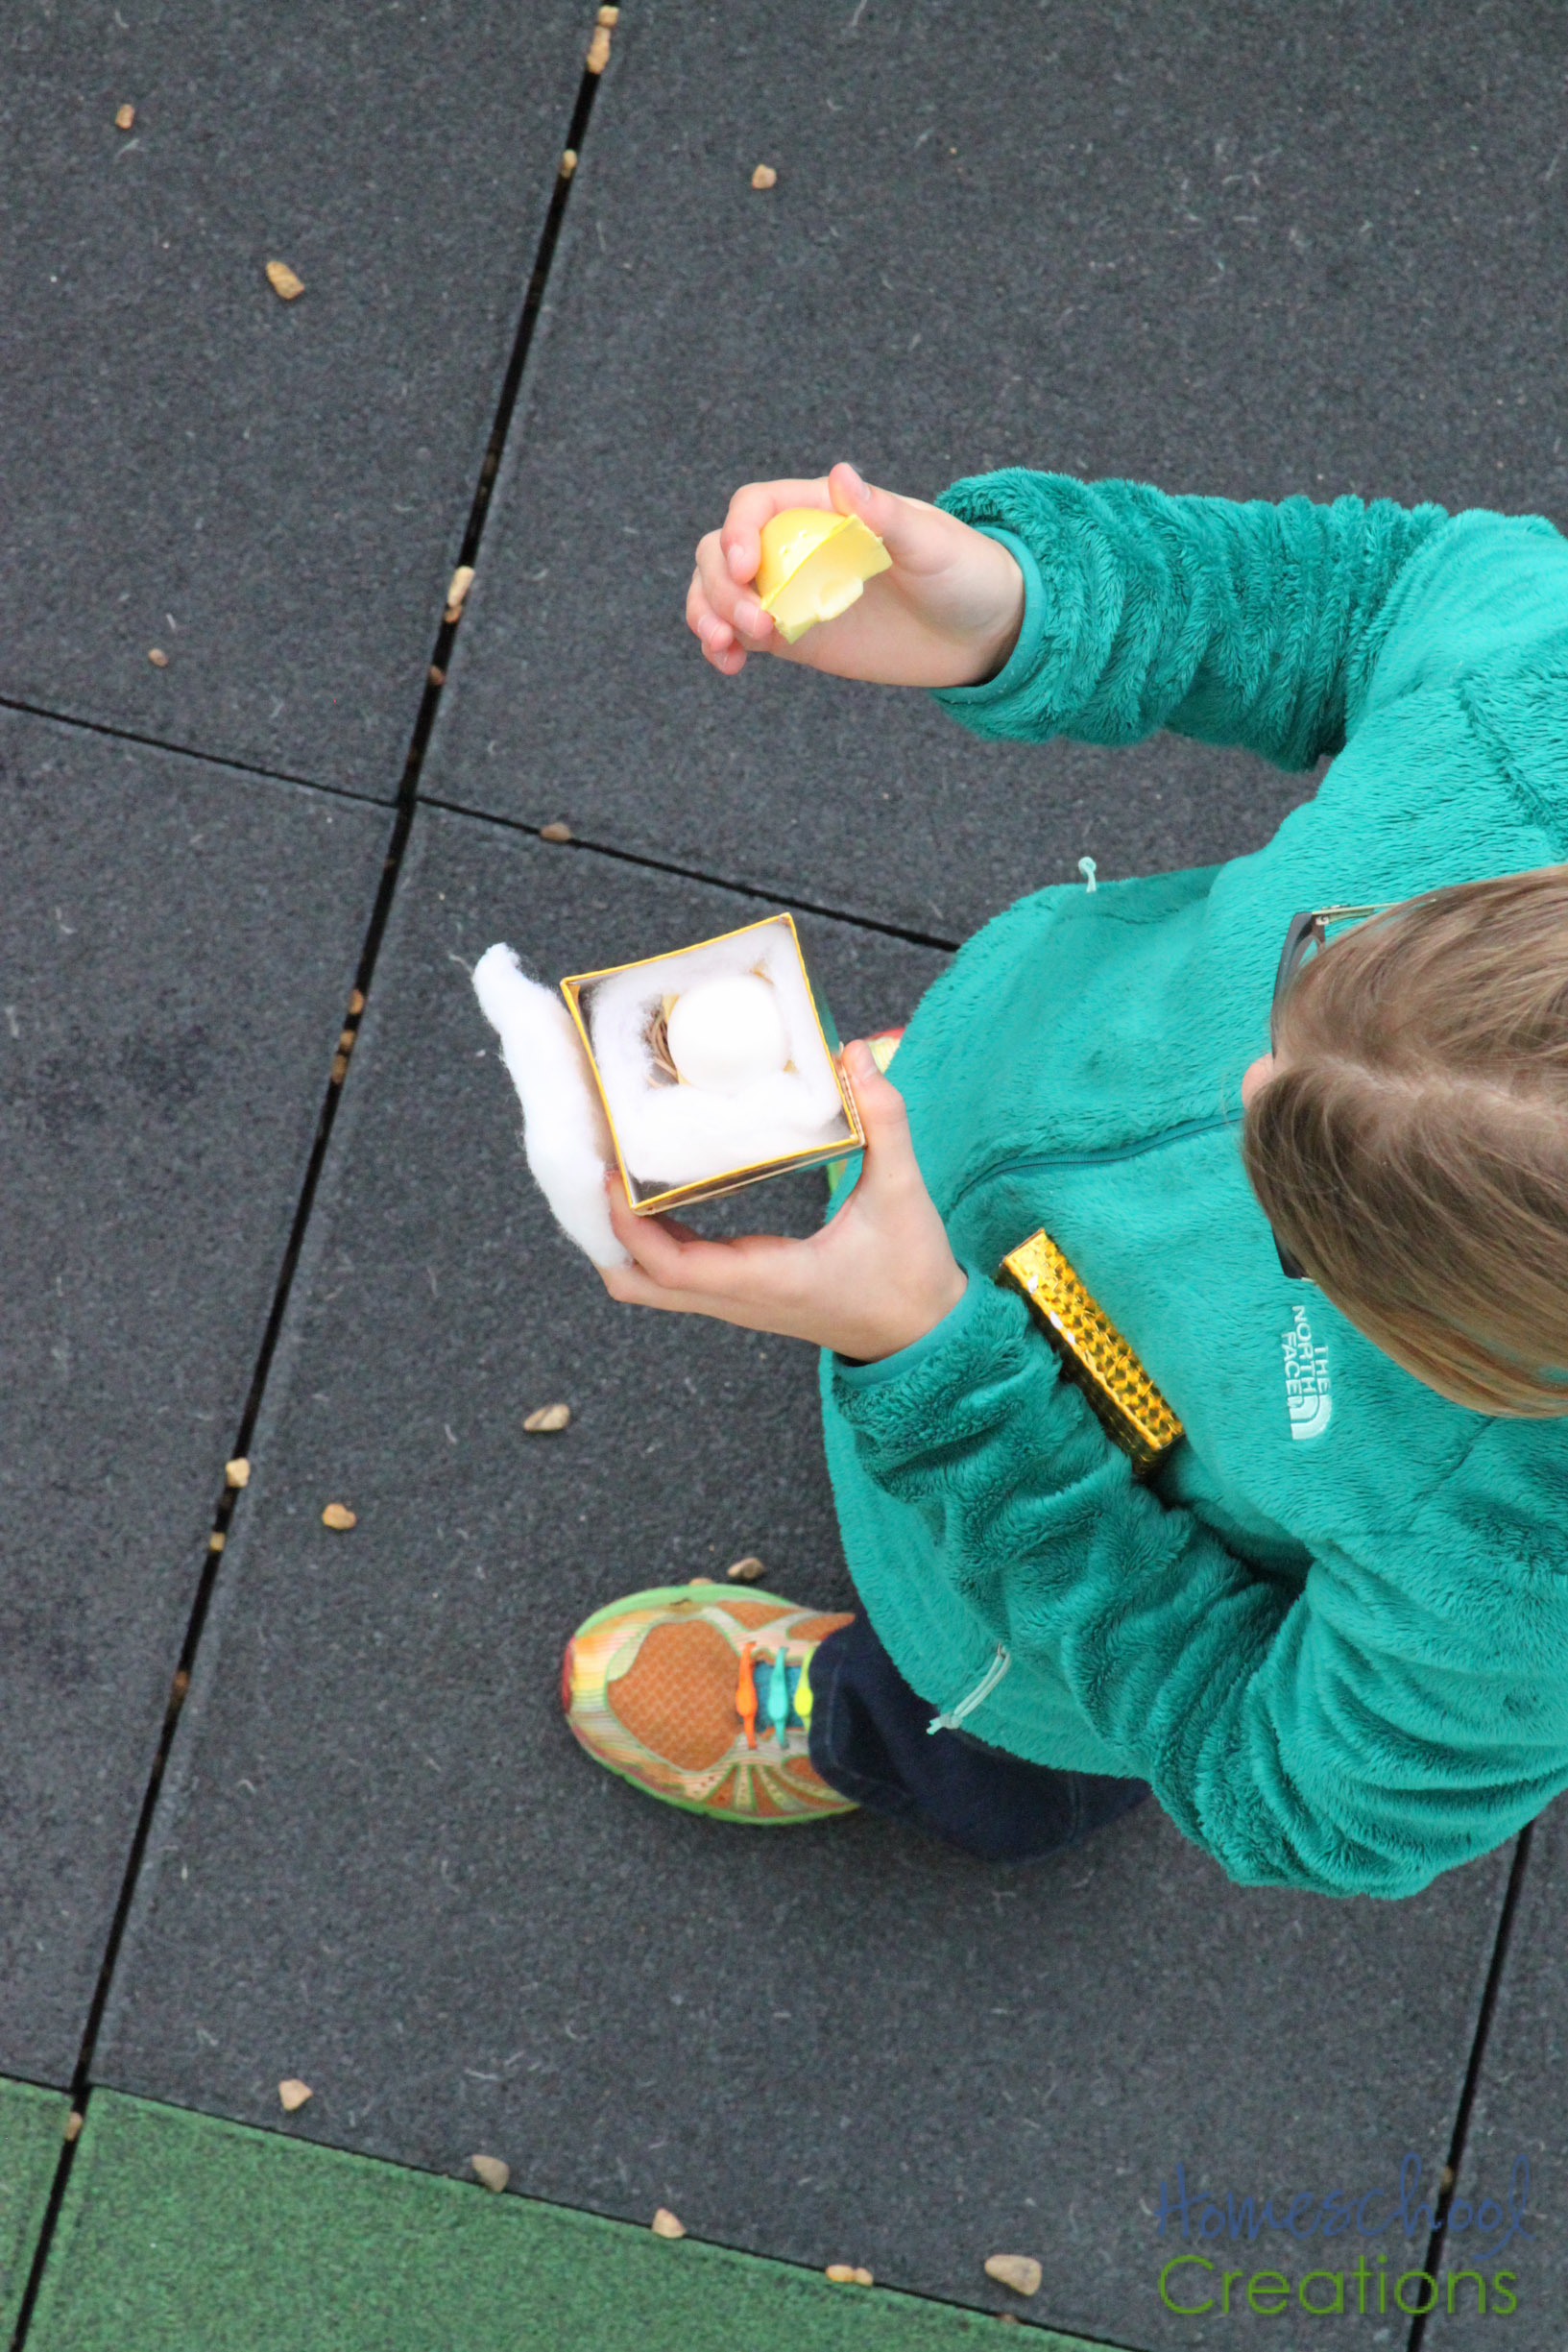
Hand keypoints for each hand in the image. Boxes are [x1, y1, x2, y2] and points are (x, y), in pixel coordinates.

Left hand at [599, 1040, 967, 1360]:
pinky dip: (648, 1240)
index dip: (628, 1225)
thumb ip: (885, 1123)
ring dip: (620, 1236)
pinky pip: (675, 1276)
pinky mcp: (742, 1295)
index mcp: (767, 1280)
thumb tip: (857, 1054)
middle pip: (637, 1286)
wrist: (925, 1334)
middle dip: (602, 1232)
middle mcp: (739, 1299)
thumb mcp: (902, 1196)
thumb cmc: (912, 1275)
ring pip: (649, 1285)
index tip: (609, 1174)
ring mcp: (736, 1301)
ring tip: (611, 1171)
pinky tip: (651, 1191)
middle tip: (592, 1168)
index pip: (672, 1269)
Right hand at [686, 460, 1023, 687]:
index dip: (737, 531)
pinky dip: (722, 649)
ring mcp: (792, 594)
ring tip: (726, 649)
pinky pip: (741, 637)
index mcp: (824, 512)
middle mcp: (798, 549)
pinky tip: (730, 665)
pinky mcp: (795, 638)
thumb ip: (884, 514)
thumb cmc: (965, 572)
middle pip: (722, 552)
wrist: (982, 631)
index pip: (756, 507)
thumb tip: (840, 475)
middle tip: (758, 627)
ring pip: (720, 593)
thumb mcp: (932, 544)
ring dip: (708, 615)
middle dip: (721, 587)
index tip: (747, 568)